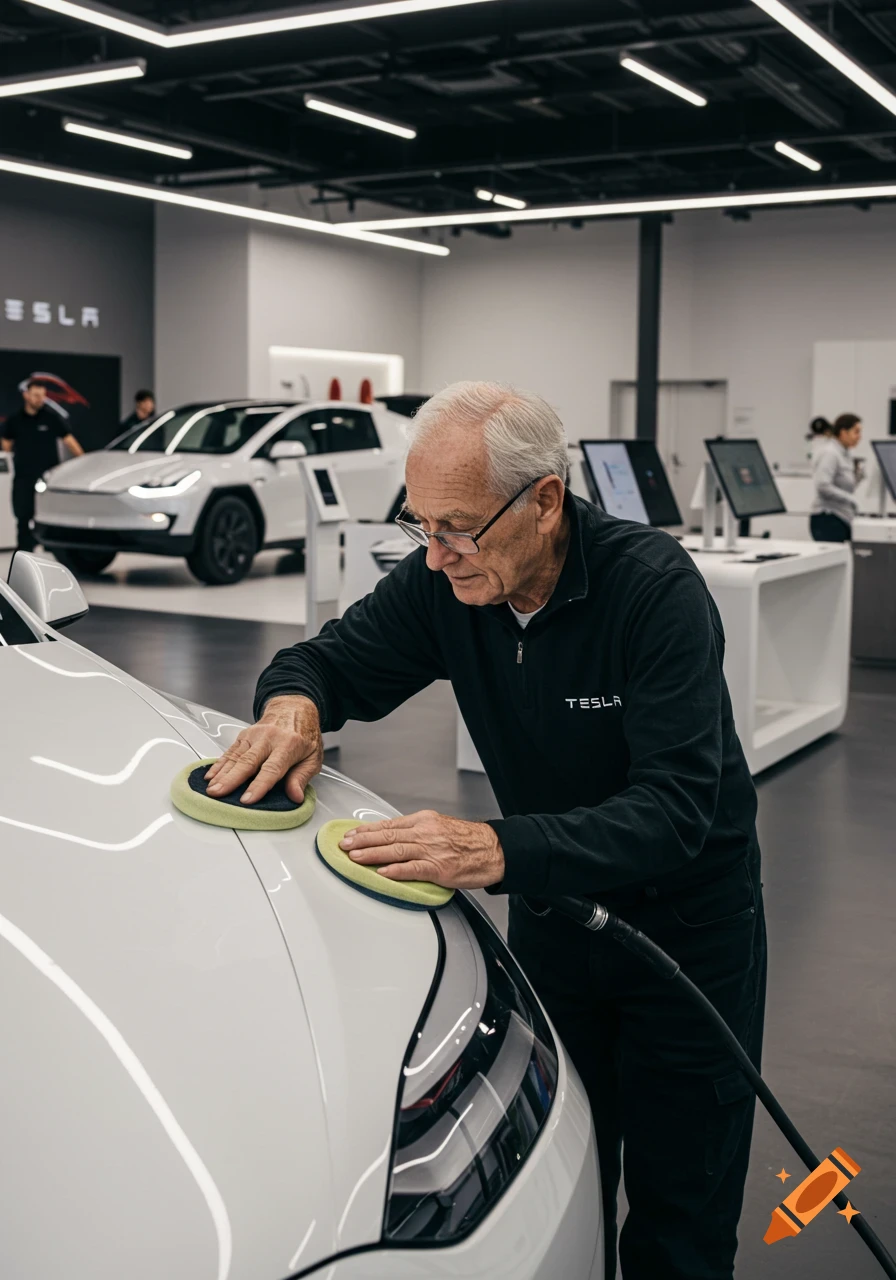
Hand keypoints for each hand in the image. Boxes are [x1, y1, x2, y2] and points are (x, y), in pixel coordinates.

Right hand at [204, 695, 322, 804]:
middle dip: (231, 780)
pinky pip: (229, 751)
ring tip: (211, 789)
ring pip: (235, 756)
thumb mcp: (313, 758)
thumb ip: (302, 777)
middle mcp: (269, 738)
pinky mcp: (244, 735)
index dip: (259, 785)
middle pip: (248, 762)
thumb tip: (295, 796)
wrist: (295, 709)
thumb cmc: (305, 735)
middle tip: (218, 794)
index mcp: (289, 745)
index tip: (247, 799)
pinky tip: (210, 776)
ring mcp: (254, 735)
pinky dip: (218, 764)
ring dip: (221, 774)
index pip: (272, 768)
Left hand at [339, 810, 504, 889]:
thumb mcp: (440, 827)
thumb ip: (417, 833)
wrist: (493, 849)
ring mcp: (431, 850)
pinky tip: (382, 872)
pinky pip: (413, 868)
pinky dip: (395, 871)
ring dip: (372, 854)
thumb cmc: (468, 841)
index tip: (351, 834)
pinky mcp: (439, 867)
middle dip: (362, 840)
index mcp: (424, 821)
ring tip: (354, 857)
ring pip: (395, 850)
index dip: (367, 830)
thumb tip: (394, 840)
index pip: (389, 824)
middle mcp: (425, 832)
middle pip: (387, 835)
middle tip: (344, 845)